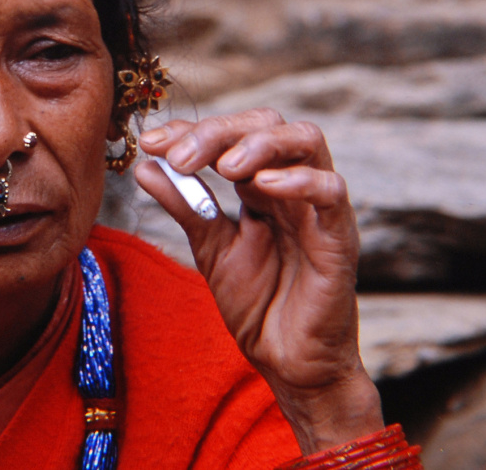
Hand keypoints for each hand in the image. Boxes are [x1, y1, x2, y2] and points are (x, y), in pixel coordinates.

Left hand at [134, 108, 383, 453]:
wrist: (287, 361)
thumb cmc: (257, 302)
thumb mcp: (210, 247)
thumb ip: (185, 205)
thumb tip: (146, 165)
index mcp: (260, 185)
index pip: (230, 135)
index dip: (191, 131)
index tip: (151, 143)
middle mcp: (292, 185)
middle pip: (267, 124)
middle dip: (220, 131)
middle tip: (180, 155)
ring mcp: (317, 207)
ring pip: (307, 140)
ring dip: (260, 143)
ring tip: (223, 166)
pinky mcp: (339, 236)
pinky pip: (331, 191)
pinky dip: (299, 180)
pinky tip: (262, 186)